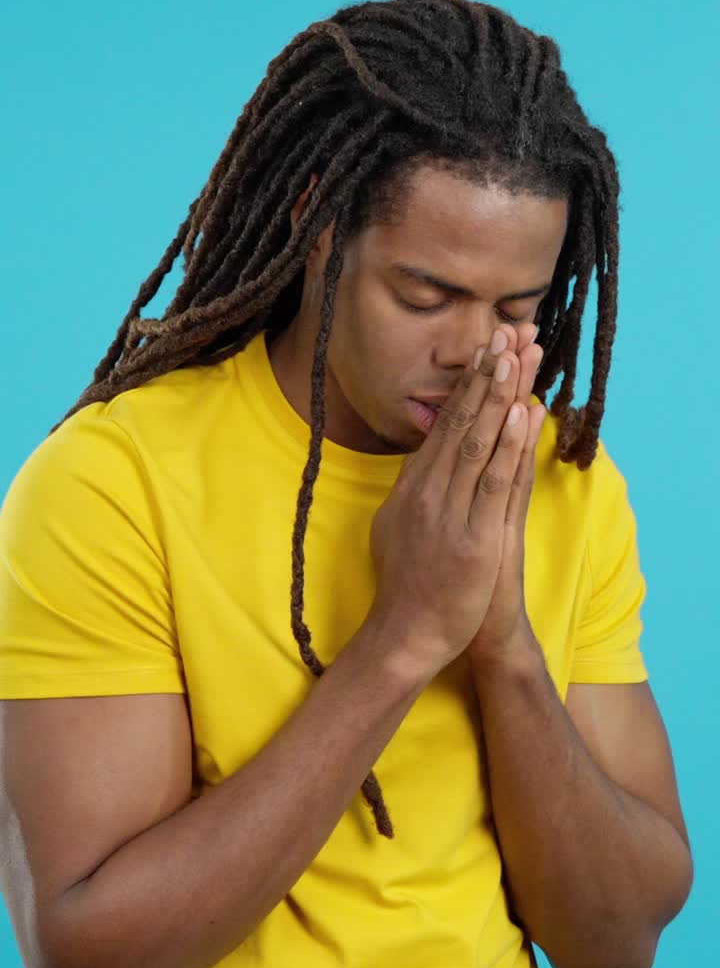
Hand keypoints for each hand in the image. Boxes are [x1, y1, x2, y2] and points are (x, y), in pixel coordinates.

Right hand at [368, 328, 539, 679]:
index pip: (443, 424)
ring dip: (499, 396)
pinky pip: (494, 484)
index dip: (469, 384)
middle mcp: (428, 492)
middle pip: (461, 422)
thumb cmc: (407, 584)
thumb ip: (413, 490)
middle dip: (487, 375)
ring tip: (515, 355)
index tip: (487, 348)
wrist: (406, 634)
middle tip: (506, 332)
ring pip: (478, 443)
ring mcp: (450, 514)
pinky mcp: (474, 539)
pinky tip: (518, 413)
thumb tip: (422, 458)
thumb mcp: (397, 525)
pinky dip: (508, 446)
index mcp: (413, 486)